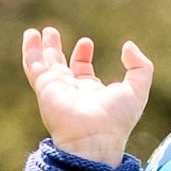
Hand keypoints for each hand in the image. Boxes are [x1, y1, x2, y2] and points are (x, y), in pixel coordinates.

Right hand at [20, 26, 153, 167]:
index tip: (86, 42)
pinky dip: (30, 50)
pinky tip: (30, 35)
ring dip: (40, 48)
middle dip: (56, 49)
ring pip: (44, 64)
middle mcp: (73, 91)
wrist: (94, 138)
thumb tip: (129, 46)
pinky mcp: (44, 87)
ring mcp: (57, 89)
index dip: (83, 55)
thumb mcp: (138, 91)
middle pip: (60, 66)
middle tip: (52, 32)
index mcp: (93, 93)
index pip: (84, 71)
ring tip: (36, 32)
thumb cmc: (116, 119)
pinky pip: (33, 65)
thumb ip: (140, 68)